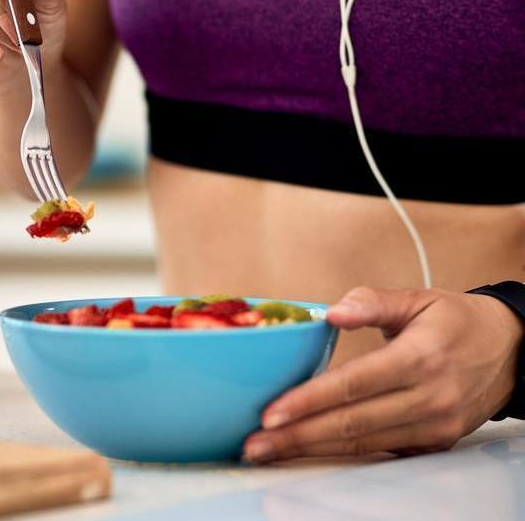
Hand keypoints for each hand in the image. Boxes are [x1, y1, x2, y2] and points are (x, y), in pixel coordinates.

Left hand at [243, 286, 522, 462]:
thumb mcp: (418, 299)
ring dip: (311, 450)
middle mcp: (431, 397)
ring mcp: (435, 425)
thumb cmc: (456, 322)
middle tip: (255, 443)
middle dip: (298, 436)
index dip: (309, 401)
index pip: (355, 384)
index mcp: (421, 357)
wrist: (513, 352)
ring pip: (363, 444)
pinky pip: (380, 451)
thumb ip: (371, 301)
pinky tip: (307, 452)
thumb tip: (331, 313)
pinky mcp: (435, 442)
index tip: (270, 412)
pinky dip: (341, 454)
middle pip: (352, 424)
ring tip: (269, 451)